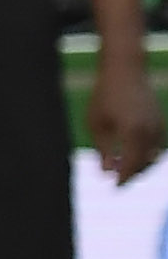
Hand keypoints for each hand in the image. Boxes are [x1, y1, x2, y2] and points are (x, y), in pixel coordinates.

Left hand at [95, 71, 161, 185]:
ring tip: (123, 168)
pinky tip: (132, 154)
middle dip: (132, 174)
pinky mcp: (161, 122)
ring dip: (141, 165)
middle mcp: (150, 132)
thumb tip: (107, 172)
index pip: (131, 165)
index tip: (115, 187)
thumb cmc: (105, 95)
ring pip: (154, 156)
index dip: (124, 178)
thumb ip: (103, 149)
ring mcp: (158, 126)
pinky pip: (157, 145)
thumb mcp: (97, 123)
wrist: (126, 71)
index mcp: (132, 133)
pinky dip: (147, 154)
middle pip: (144, 163)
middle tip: (118, 181)